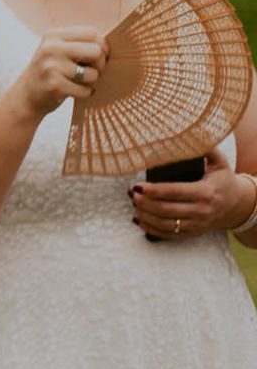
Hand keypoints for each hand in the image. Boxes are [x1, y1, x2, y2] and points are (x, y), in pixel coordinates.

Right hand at [14, 26, 106, 119]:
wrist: (26, 94)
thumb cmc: (52, 70)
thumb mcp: (59, 50)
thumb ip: (80, 43)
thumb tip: (114, 43)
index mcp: (53, 35)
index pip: (91, 32)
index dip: (103, 45)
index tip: (101, 55)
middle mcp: (50, 48)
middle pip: (96, 51)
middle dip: (101, 64)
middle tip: (92, 71)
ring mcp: (51, 67)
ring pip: (93, 73)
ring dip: (92, 82)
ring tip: (79, 82)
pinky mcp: (54, 86)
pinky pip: (86, 90)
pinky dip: (85, 93)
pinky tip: (73, 92)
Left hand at [132, 149, 254, 239]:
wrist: (239, 204)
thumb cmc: (223, 180)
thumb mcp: (219, 162)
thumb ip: (205, 148)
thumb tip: (188, 133)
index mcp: (205, 192)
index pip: (175, 192)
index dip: (154, 190)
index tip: (137, 185)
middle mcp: (202, 211)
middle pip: (167, 210)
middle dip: (144, 203)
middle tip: (131, 193)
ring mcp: (198, 224)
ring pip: (166, 225)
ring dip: (146, 216)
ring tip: (133, 205)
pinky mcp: (194, 232)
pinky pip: (170, 235)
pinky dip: (152, 229)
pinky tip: (139, 220)